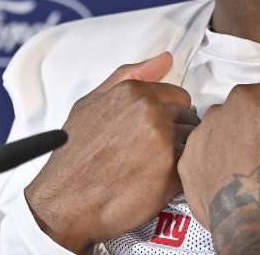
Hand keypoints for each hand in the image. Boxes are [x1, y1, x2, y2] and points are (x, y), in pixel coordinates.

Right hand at [24, 52, 198, 251]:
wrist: (64, 202)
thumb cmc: (74, 153)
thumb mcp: (90, 103)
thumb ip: (129, 75)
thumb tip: (167, 58)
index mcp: (134, 93)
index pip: (179, 96)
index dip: (170, 113)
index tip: (156, 130)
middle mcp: (151, 112)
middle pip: (189, 117)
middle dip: (178, 132)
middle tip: (154, 151)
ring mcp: (163, 142)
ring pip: (194, 141)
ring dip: (182, 153)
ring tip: (156, 167)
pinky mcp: (170, 172)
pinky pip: (192, 166)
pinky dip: (181, 175)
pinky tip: (160, 181)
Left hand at [179, 40, 259, 254]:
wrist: (252, 213)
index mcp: (244, 96)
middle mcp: (215, 112)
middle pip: (244, 113)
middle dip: (259, 127)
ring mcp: (197, 141)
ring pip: (223, 135)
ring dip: (236, 145)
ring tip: (254, 169)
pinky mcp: (188, 169)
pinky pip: (204, 160)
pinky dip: (217, 166)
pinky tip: (233, 180)